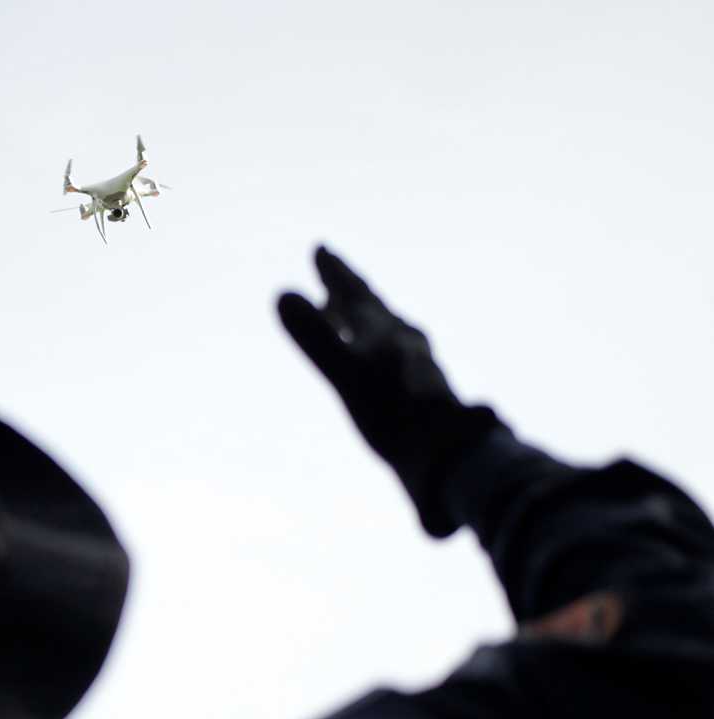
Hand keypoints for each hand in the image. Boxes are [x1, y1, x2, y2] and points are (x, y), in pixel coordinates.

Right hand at [276, 246, 500, 536]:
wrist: (449, 457)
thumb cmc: (395, 416)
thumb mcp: (346, 374)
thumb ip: (315, 337)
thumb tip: (282, 293)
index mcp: (384, 332)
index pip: (356, 293)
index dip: (336, 272)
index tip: (321, 249)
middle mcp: (404, 343)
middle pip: (372, 307)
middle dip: (348, 289)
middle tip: (329, 270)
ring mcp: (416, 368)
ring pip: (385, 331)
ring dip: (361, 318)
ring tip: (342, 314)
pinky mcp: (421, 395)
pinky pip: (392, 359)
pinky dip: (373, 350)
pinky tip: (375, 369)